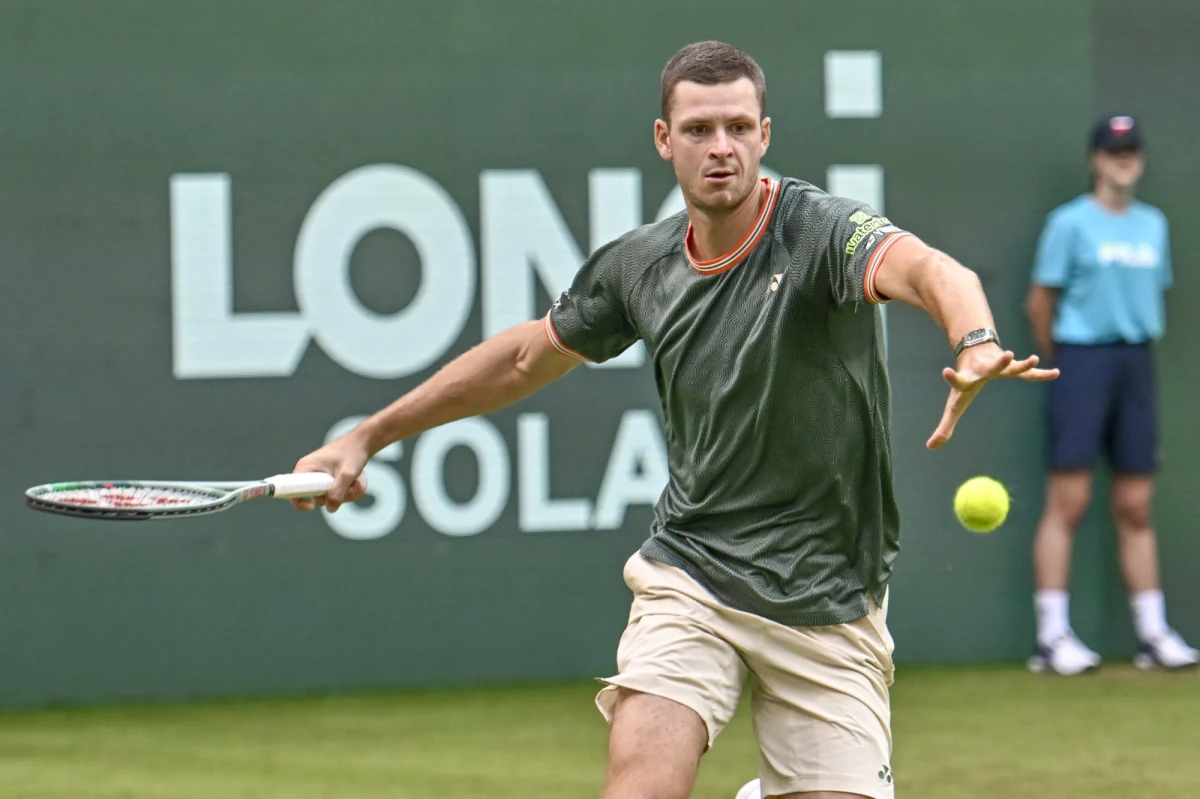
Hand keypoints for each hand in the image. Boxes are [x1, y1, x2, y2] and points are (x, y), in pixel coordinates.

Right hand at [289, 430, 370, 511]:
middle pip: (315, 498)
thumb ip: (338, 491)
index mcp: (305, 467)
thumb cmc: (353, 453)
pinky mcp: (327, 479)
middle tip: (350, 487)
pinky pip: (334, 493)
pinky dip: (346, 492)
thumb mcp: (347, 474)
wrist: (362, 442)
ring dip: (344, 495)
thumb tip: (329, 508)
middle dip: (334, 497)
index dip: (298, 502)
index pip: (291, 490)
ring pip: (327, 497)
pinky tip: (356, 483)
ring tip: (356, 483)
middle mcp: (308, 473)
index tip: (311, 506)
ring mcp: (318, 476)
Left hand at [926, 344, 1058, 449]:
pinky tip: (1055, 374)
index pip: (958, 380)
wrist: (974, 350)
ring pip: (1011, 366)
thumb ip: (945, 426)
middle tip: (1008, 354)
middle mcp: (983, 370)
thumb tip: (930, 448)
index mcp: (967, 379)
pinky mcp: (1011, 367)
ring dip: (1022, 364)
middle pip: (991, 368)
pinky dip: (1040, 375)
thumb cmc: (965, 381)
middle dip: (999, 363)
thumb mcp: (955, 404)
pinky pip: (1028, 374)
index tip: (946, 371)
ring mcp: (998, 366)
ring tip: (1033, 359)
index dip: (952, 378)